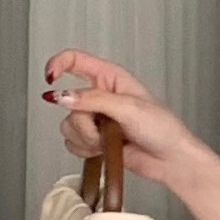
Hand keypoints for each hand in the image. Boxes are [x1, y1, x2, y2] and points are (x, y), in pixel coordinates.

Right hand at [39, 49, 198, 186]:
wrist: (169, 159)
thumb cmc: (162, 128)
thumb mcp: (128, 107)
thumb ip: (93, 100)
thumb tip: (64, 96)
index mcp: (110, 77)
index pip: (75, 60)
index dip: (58, 64)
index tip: (50, 78)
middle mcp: (100, 96)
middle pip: (68, 102)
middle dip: (83, 121)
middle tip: (104, 127)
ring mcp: (96, 119)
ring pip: (68, 125)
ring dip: (87, 138)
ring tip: (109, 141)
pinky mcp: (94, 139)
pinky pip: (72, 143)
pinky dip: (85, 150)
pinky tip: (104, 150)